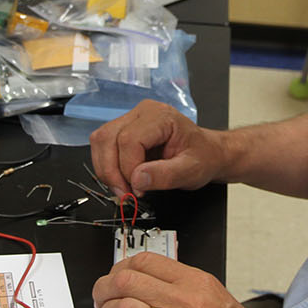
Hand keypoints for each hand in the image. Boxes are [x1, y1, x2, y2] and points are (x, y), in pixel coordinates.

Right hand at [88, 100, 226, 197]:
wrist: (206, 153)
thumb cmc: (202, 157)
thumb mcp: (191, 171)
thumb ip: (166, 175)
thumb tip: (138, 179)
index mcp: (160, 116)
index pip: (129, 139)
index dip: (127, 168)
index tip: (137, 190)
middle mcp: (142, 113)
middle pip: (107, 138)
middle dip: (111, 172)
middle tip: (125, 194)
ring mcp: (130, 119)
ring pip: (100, 141)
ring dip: (106, 169)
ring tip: (124, 188)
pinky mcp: (123, 130)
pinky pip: (103, 146)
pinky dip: (107, 166)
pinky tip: (122, 179)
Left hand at [92, 252, 294, 307]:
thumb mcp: (220, 301)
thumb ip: (185, 290)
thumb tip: (147, 285)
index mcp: (199, 285)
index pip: (144, 261)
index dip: (119, 269)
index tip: (115, 279)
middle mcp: (188, 305)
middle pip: (125, 282)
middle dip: (104, 291)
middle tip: (103, 301)